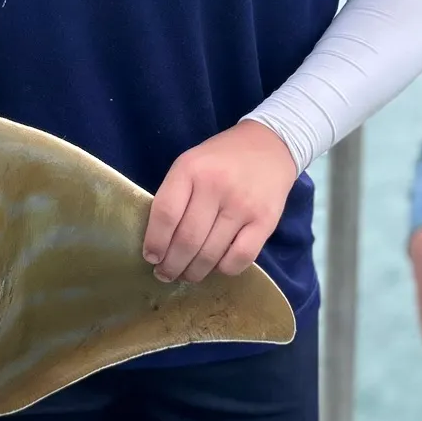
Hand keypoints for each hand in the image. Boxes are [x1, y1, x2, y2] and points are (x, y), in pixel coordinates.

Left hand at [143, 120, 297, 283]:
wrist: (270, 145)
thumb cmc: (222, 159)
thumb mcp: (191, 163)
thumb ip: (175, 196)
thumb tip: (160, 242)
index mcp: (190, 169)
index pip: (166, 214)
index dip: (155, 242)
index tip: (151, 257)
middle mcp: (216, 186)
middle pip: (187, 240)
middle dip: (172, 265)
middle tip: (166, 274)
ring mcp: (243, 205)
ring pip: (211, 254)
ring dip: (194, 272)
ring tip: (187, 275)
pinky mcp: (265, 221)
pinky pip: (239, 258)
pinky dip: (223, 269)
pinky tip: (216, 267)